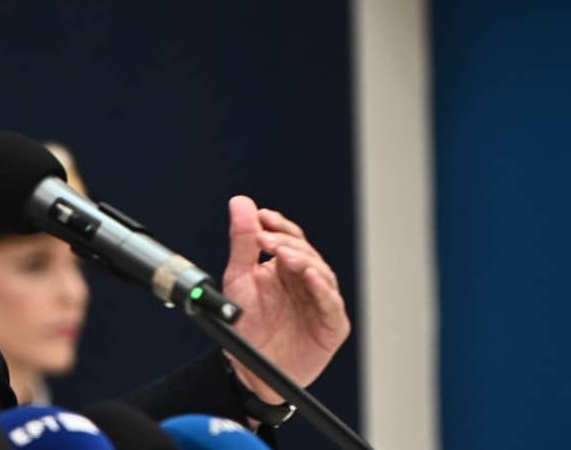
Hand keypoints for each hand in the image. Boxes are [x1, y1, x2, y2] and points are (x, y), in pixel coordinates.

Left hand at [221, 195, 349, 403]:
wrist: (248, 369)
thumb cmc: (246, 324)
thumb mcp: (239, 278)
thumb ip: (242, 242)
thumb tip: (241, 203)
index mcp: (285, 268)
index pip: (289, 238)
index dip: (278, 225)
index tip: (262, 216)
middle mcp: (305, 282)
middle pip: (306, 252)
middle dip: (286, 242)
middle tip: (266, 239)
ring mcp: (320, 302)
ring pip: (321, 273)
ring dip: (303, 260)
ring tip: (283, 254)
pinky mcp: (331, 325)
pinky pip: (331, 303)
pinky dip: (321, 288)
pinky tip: (308, 276)